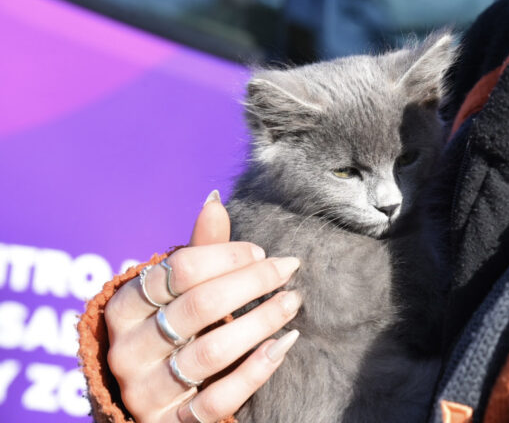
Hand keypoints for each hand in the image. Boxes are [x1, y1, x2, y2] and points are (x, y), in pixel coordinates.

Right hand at [104, 190, 301, 421]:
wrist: (154, 400)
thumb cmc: (173, 330)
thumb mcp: (178, 294)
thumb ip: (198, 252)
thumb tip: (214, 201)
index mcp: (124, 308)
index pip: (177, 271)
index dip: (226, 256)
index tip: (262, 252)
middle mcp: (128, 350)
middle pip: (198, 307)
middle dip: (251, 282)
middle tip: (288, 268)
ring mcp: (147, 391)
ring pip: (210, 352)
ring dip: (260, 322)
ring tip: (292, 301)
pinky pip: (218, 400)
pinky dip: (256, 370)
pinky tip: (284, 344)